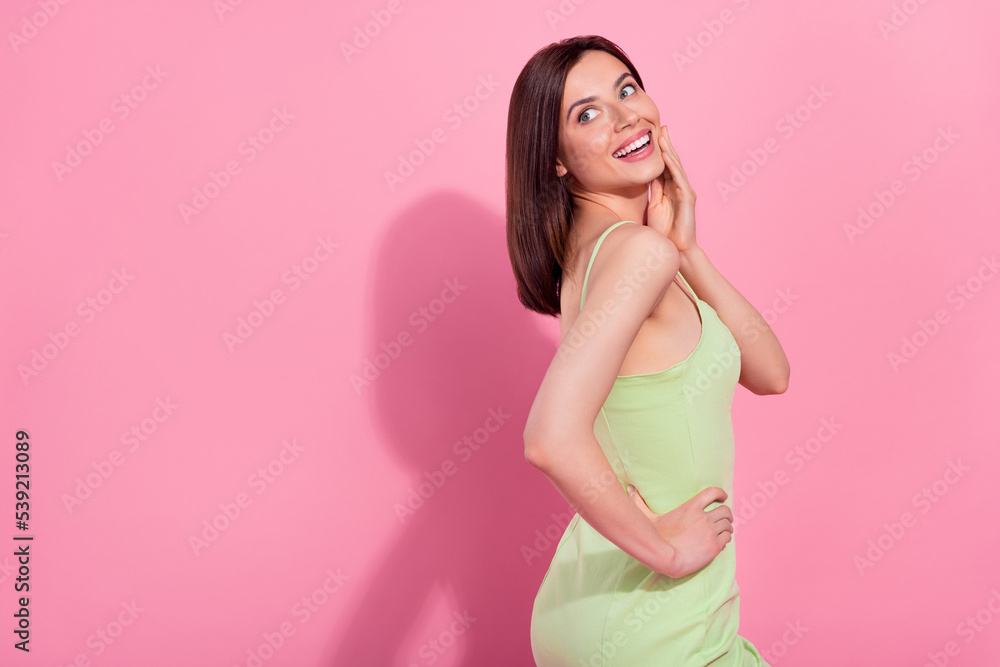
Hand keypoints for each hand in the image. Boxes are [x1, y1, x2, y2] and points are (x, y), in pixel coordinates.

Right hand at [629, 484, 731, 576]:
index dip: (720, 493)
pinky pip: (727, 538)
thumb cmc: (656, 538)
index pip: (712, 493)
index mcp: (691, 507)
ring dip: (728, 527)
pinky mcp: (714, 546)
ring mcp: (710, 532)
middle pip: (725, 510)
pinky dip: (726, 539)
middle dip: (727, 514)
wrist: (666, 558)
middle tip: (725, 518)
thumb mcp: (648, 518)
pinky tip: (721, 542)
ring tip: (725, 531)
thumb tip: (629, 489)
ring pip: (728, 525)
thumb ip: (640, 503)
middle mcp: (703, 517)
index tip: (723, 496)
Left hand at [646, 125, 697, 252]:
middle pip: (673, 162)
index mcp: (671, 188)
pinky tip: (666, 157)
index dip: (661, 150)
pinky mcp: (688, 199)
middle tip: (662, 127)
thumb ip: (655, 189)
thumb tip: (648, 174)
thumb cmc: (664, 230)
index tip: (654, 135)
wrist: (674, 248)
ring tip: (663, 136)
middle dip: (667, 144)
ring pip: (677, 167)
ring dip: (669, 151)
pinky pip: (679, 179)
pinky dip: (672, 167)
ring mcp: (685, 192)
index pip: (665, 165)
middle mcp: (680, 187)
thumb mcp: (655, 205)